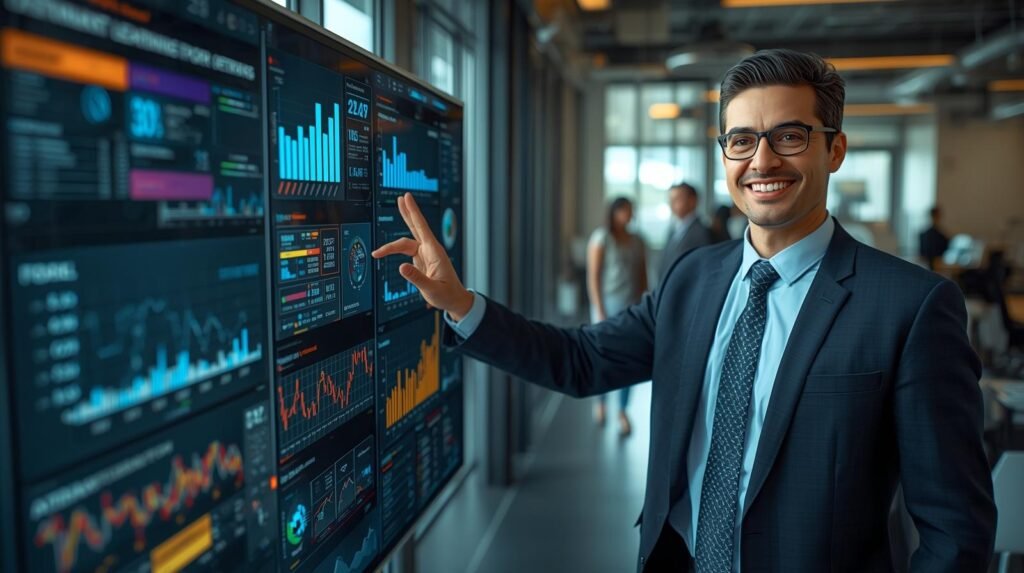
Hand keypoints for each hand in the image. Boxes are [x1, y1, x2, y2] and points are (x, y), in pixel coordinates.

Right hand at [371, 193, 473, 320]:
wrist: (454, 301)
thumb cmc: (447, 295)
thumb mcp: (432, 289)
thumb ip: (417, 278)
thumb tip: (401, 267)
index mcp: (434, 252)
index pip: (422, 227)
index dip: (413, 212)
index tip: (407, 198)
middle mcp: (429, 250)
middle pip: (415, 227)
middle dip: (407, 213)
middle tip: (400, 198)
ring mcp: (424, 254)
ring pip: (405, 243)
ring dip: (390, 246)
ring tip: (377, 253)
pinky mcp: (420, 260)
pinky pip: (405, 251)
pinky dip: (394, 251)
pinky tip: (385, 253)